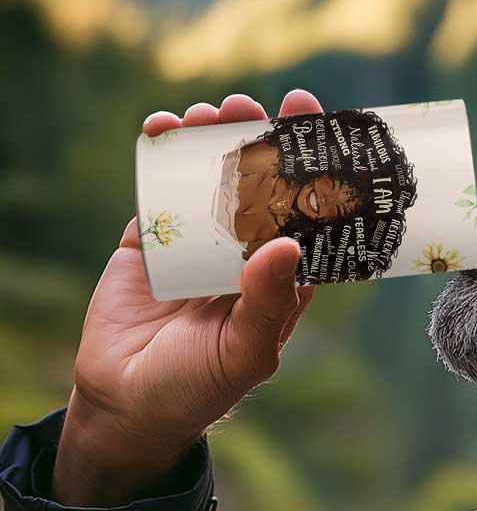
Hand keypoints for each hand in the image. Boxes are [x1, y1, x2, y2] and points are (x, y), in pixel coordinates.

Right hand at [53, 90, 323, 504]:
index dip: (314, 172)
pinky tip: (164, 127)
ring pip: (213, 177)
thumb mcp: (244, 352)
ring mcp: (199, 241)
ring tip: (211, 113)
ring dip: (213, 139)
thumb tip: (287, 244)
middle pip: (261, 184)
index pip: (307, 215)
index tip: (316, 127)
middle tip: (254, 106)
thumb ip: (268, 303)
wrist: (126, 404)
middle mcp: (246, 252)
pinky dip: (163, 154)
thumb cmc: (199, 387)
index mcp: (282, 276)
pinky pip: (161, 188)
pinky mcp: (153, 238)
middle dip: (260, 141)